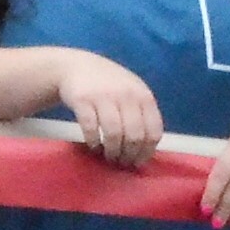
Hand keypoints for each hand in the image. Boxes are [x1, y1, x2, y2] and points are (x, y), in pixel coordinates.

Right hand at [48, 51, 166, 165]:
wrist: (76, 66)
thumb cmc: (108, 84)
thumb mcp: (132, 92)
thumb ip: (141, 113)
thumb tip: (146, 148)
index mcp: (143, 95)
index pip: (153, 131)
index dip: (147, 151)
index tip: (139, 162)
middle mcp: (126, 95)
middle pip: (134, 135)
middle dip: (129, 154)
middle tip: (122, 162)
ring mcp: (104, 97)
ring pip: (113, 134)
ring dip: (112, 151)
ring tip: (109, 157)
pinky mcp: (82, 100)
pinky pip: (91, 128)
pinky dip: (93, 141)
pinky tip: (93, 145)